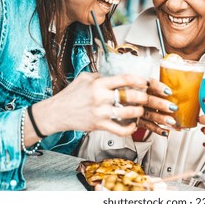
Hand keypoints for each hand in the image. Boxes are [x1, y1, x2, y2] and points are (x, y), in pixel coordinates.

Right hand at [32, 72, 150, 137]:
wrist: (56, 112)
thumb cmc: (71, 94)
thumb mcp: (85, 78)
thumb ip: (101, 75)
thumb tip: (117, 73)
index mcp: (99, 84)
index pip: (124, 79)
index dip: (140, 80)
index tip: (146, 82)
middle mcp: (101, 98)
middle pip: (131, 96)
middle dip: (144, 97)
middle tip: (147, 97)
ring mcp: (100, 113)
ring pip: (128, 113)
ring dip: (139, 111)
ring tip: (140, 109)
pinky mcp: (99, 125)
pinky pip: (119, 130)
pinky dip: (129, 129)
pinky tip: (133, 125)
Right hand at [137, 78, 177, 136]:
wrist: (119, 103)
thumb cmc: (136, 91)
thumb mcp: (141, 83)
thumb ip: (154, 84)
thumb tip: (172, 88)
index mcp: (140, 86)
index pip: (149, 84)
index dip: (158, 87)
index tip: (168, 92)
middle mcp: (137, 98)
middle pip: (148, 100)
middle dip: (161, 105)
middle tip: (172, 108)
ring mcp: (136, 110)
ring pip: (148, 114)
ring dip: (160, 118)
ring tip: (171, 121)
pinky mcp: (136, 120)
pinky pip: (147, 126)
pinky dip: (156, 129)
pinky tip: (165, 131)